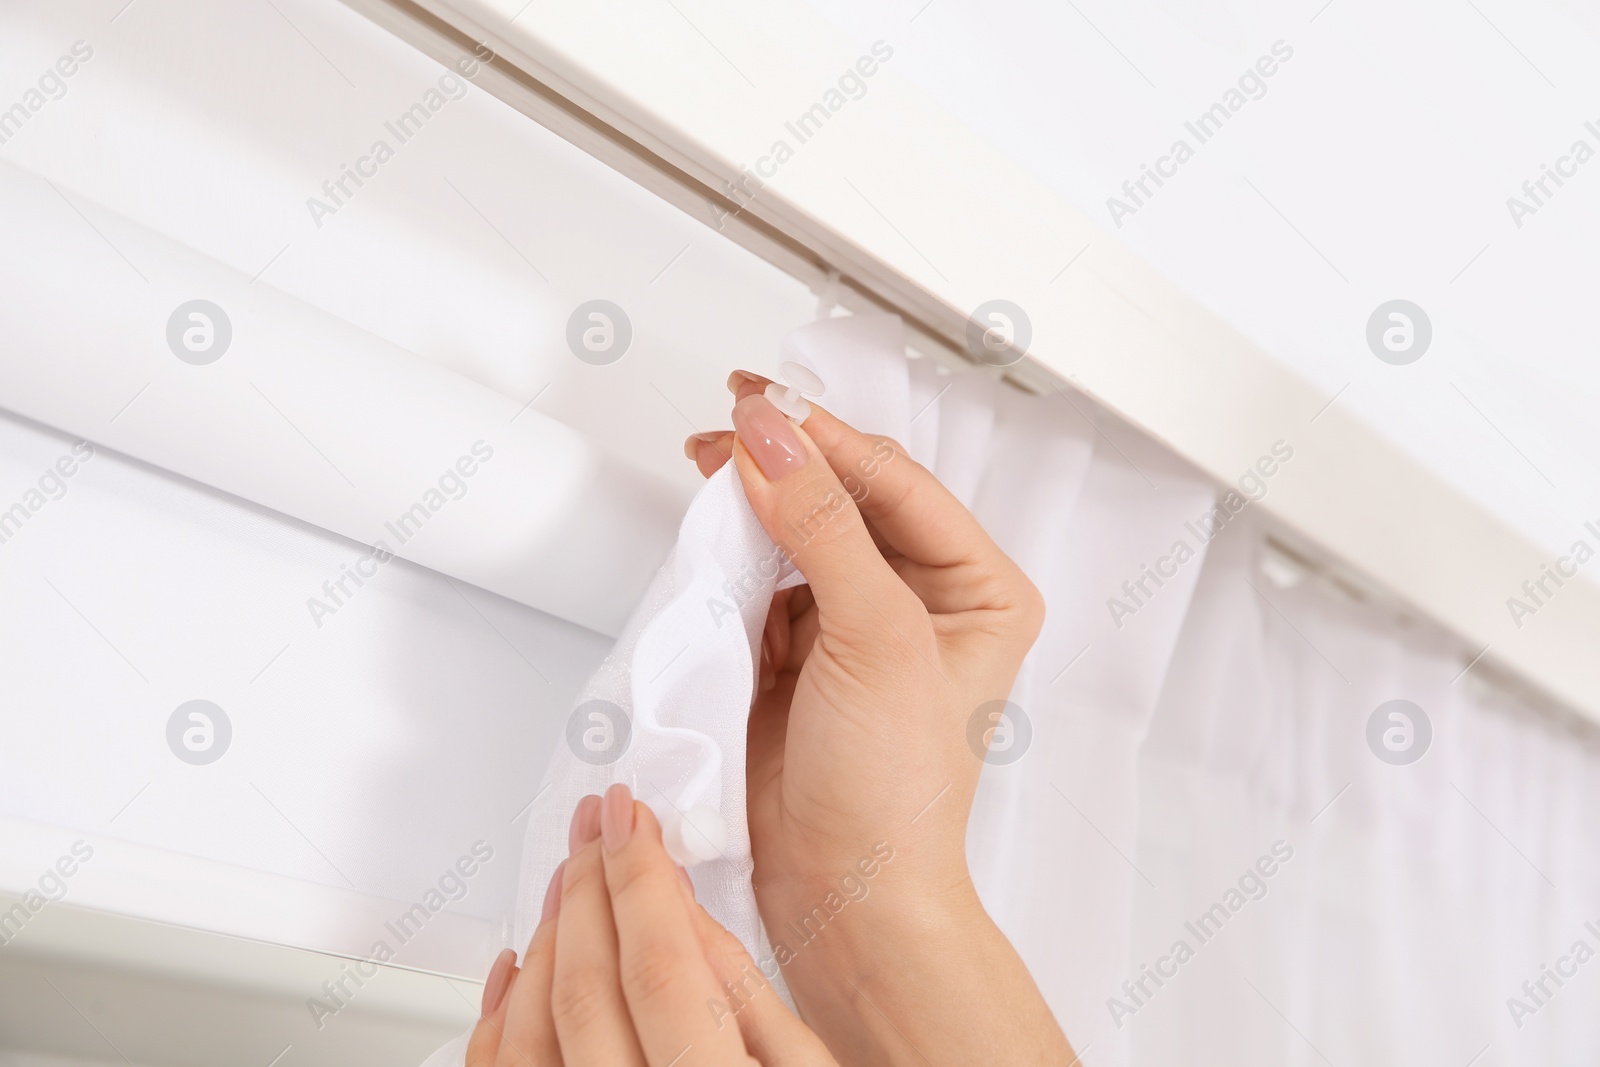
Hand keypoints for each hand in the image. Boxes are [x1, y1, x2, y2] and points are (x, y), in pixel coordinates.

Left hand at [466, 785, 837, 1066]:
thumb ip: (749, 1002)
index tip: (630, 818)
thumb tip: (686, 914)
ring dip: (545, 935)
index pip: (661, 966)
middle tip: (597, 827)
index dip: (638, 876)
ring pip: (530, 1029)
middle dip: (588, 887)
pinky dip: (498, 1016)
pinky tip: (515, 967)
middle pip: (586, 987)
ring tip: (566, 878)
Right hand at [684, 372, 1072, 1063]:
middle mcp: (922, 598)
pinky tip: (708, 535)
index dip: (826, 438)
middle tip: (726, 427)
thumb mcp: (876, 639)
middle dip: (785, 458)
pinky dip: (728, 556)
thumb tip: (774, 442)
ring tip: (708, 470)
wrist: (839, 891)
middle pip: (845, 494)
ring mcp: (854, 622)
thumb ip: (823, 530)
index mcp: (978, 588)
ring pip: (796, 529)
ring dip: (751, 501)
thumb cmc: (895, 792)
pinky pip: (758, 576)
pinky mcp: (795, 649)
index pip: (895, 482)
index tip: (759, 407)